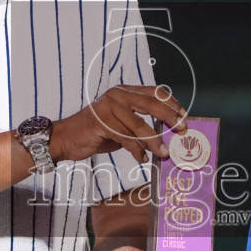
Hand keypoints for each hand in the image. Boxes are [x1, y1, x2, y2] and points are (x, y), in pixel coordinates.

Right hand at [50, 85, 186, 163]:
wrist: (67, 138)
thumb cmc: (96, 133)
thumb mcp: (121, 125)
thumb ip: (139, 124)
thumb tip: (164, 134)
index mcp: (124, 92)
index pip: (154, 92)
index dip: (171, 103)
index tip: (184, 116)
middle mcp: (117, 95)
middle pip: (152, 104)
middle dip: (170, 117)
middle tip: (182, 130)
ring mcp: (109, 107)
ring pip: (139, 125)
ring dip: (154, 141)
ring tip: (163, 153)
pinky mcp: (102, 122)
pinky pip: (126, 138)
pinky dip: (136, 150)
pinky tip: (142, 158)